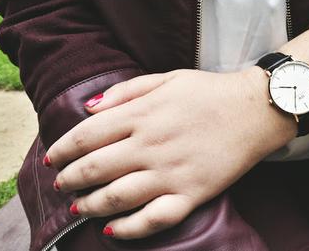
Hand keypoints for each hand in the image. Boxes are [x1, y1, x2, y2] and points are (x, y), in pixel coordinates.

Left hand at [45, 67, 296, 239]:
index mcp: (143, 114)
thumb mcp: (166, 78)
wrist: (255, 110)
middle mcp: (151, 145)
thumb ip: (124, 90)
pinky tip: (111, 230)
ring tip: (78, 207)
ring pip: (116, 198)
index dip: (62, 149)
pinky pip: (153, 219)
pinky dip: (127, 229)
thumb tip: (86, 108)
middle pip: (94, 169)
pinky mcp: (192, 194)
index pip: (86, 135)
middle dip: (69, 180)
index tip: (53, 158)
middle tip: (61, 184)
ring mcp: (171, 172)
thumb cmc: (209, 92)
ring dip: (89, 205)